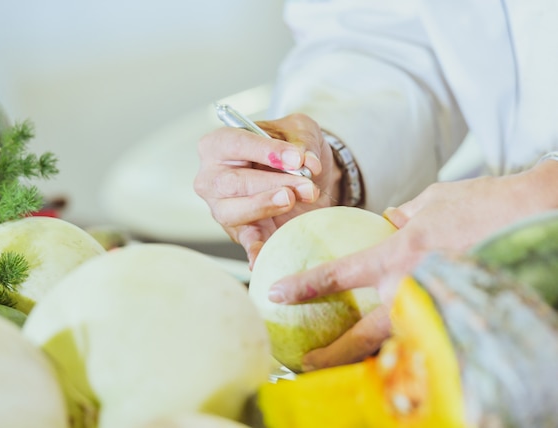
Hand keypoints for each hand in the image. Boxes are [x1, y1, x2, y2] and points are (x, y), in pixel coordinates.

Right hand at [194, 113, 340, 265]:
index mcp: (219, 144)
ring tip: (291, 200)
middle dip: (271, 183)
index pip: (236, 144)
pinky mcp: (239, 231)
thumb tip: (306, 161)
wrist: (303, 174)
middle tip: (304, 184)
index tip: (296, 158)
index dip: (266, 151)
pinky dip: (254, 250)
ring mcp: (221, 207)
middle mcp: (212, 177)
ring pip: (232, 212)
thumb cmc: (289, 148)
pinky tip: (263, 256)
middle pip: (231, 183)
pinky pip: (244, 241)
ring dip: (265, 207)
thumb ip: (302, 141)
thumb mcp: (299, 130)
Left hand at [270, 168, 553, 370]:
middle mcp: (413, 287)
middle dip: (330, 353)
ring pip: (392, 345)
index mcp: (399, 253)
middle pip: (363, 334)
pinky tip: (387, 350)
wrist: (535, 216)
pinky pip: (422, 336)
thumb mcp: (431, 201)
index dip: (303, 286)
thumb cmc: (483, 203)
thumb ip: (402, 216)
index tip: (275, 294)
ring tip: (340, 365)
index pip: (339, 274)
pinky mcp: (458, 316)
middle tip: (303, 361)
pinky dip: (399, 347)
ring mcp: (438, 307)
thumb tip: (386, 220)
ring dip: (362, 358)